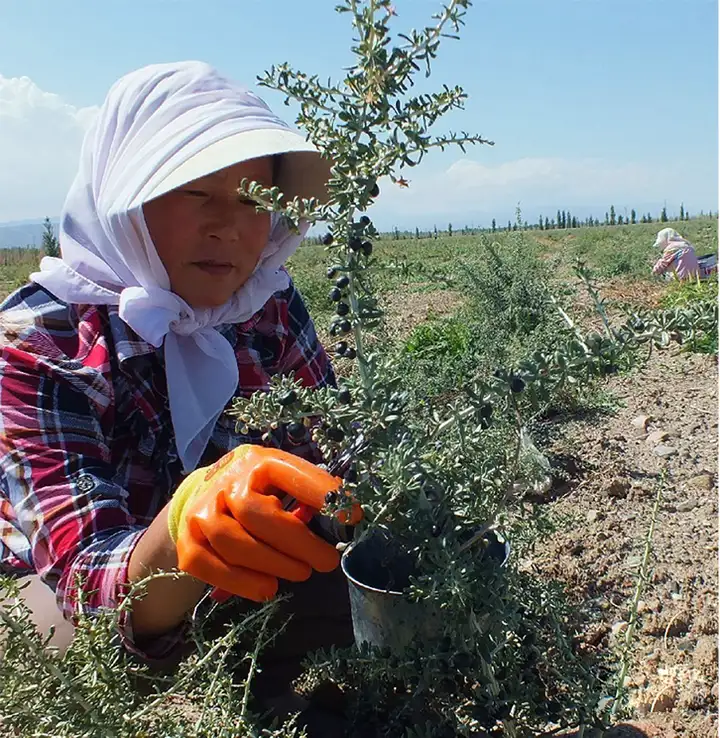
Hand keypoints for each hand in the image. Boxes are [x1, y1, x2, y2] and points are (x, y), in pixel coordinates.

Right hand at [167, 445, 361, 600]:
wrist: (204, 492)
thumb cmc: (257, 488)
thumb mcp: (282, 480)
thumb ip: (308, 494)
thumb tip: (346, 516)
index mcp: (258, 461)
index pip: (290, 473)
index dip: (321, 494)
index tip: (352, 517)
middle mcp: (226, 482)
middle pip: (256, 513)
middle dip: (296, 543)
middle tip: (326, 562)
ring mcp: (201, 511)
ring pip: (230, 541)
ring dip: (270, 563)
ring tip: (300, 575)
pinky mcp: (186, 540)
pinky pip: (204, 565)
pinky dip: (237, 582)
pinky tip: (265, 589)